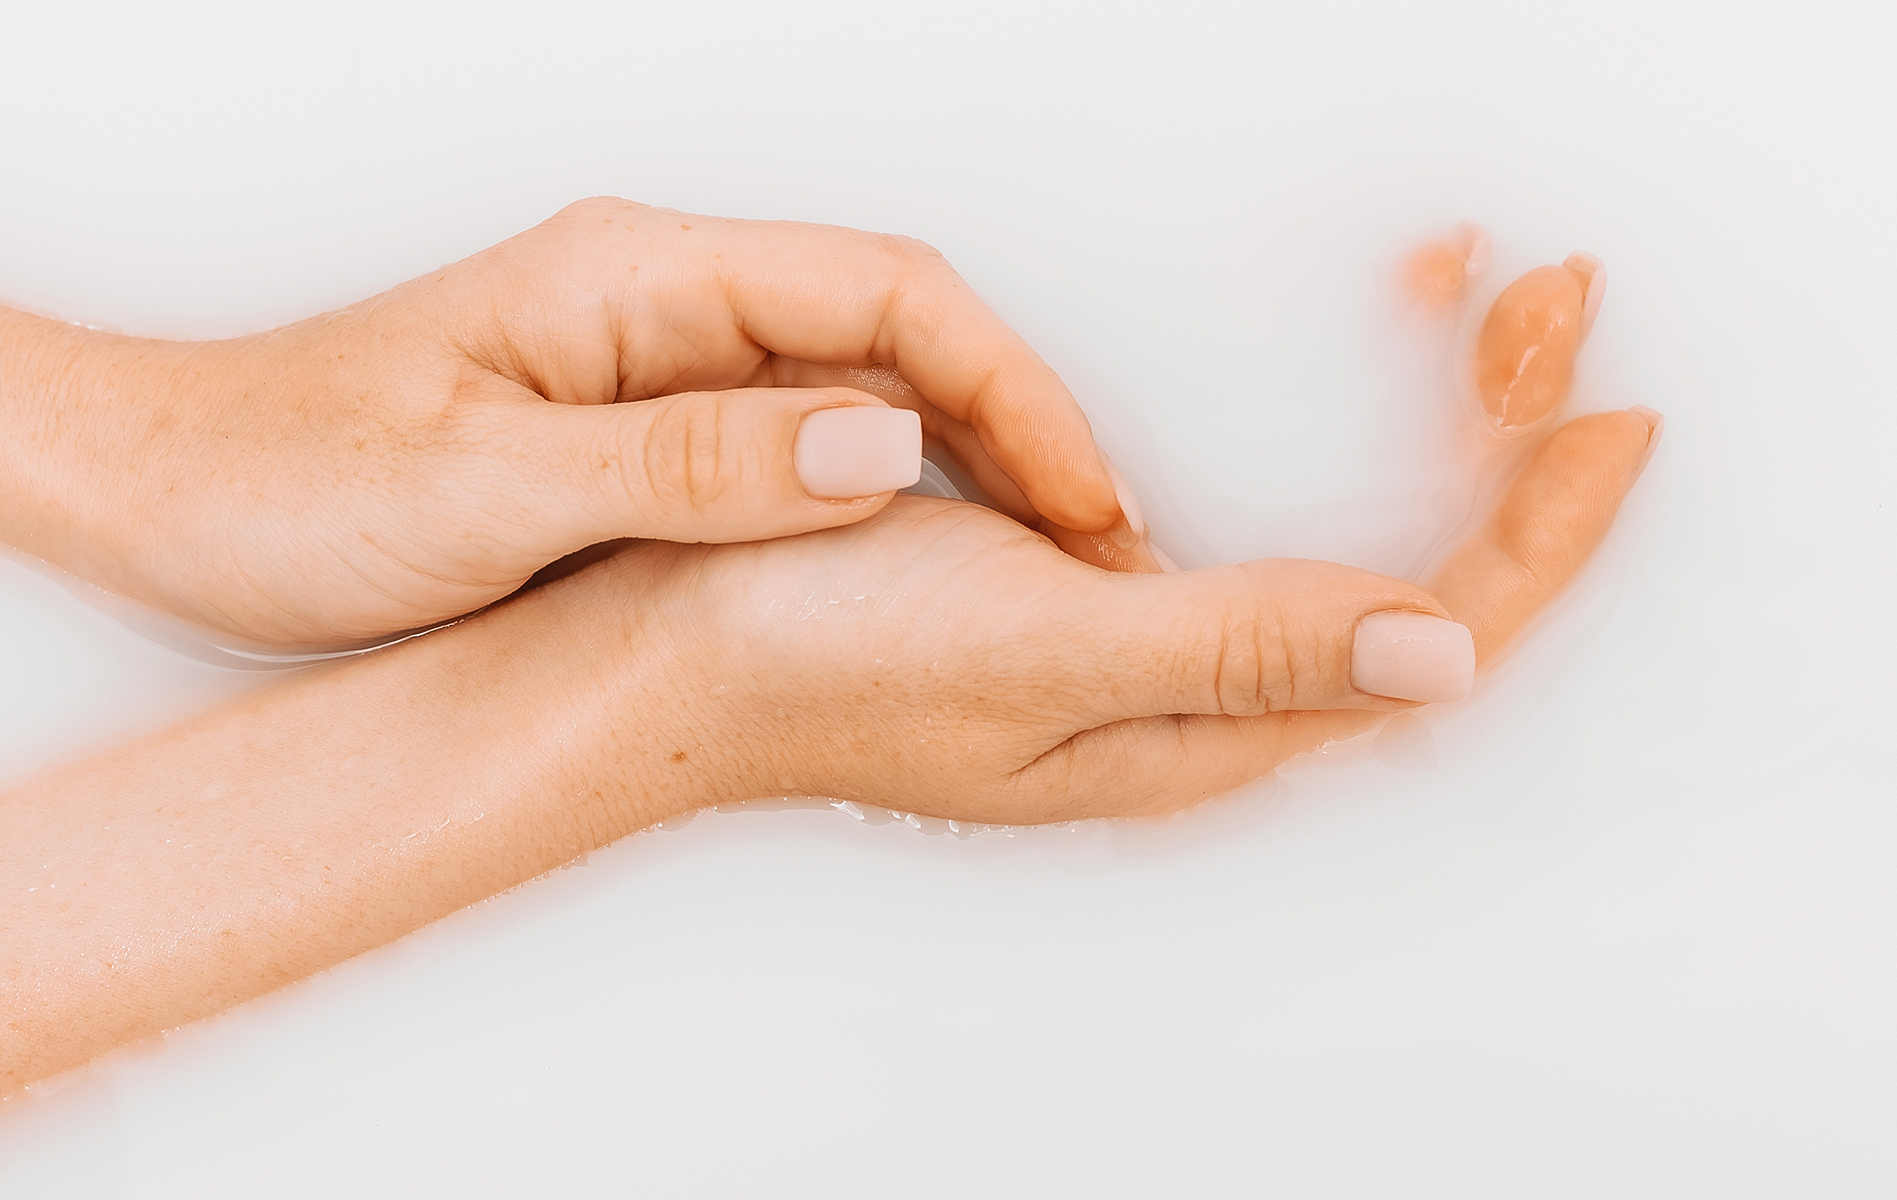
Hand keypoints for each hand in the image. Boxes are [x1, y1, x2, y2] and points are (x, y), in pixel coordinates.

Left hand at [58, 198, 1154, 649]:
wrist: (158, 494)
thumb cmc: (278, 478)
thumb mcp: (480, 489)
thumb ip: (684, 469)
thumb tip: (879, 457)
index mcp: (634, 279)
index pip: (888, 294)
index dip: (1014, 393)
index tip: (1083, 503)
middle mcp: (657, 303)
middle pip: (898, 336)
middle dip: (1017, 436)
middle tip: (1095, 563)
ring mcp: (647, 365)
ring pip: (858, 397)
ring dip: (960, 479)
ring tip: (1034, 586)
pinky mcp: (629, 432)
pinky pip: (793, 451)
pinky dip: (876, 512)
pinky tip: (907, 583)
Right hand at [591, 407, 1659, 822]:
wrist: (652, 652)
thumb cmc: (817, 662)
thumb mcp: (1046, 650)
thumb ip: (1243, 649)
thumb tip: (1442, 655)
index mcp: (1197, 729)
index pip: (1436, 638)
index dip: (1540, 532)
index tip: (1608, 413)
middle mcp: (1189, 697)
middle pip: (1412, 586)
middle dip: (1500, 448)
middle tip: (1543, 307)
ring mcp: (1138, 645)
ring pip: (1339, 538)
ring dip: (1421, 430)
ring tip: (1462, 315)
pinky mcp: (1082, 592)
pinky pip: (1252, 514)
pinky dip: (1314, 431)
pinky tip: (1314, 380)